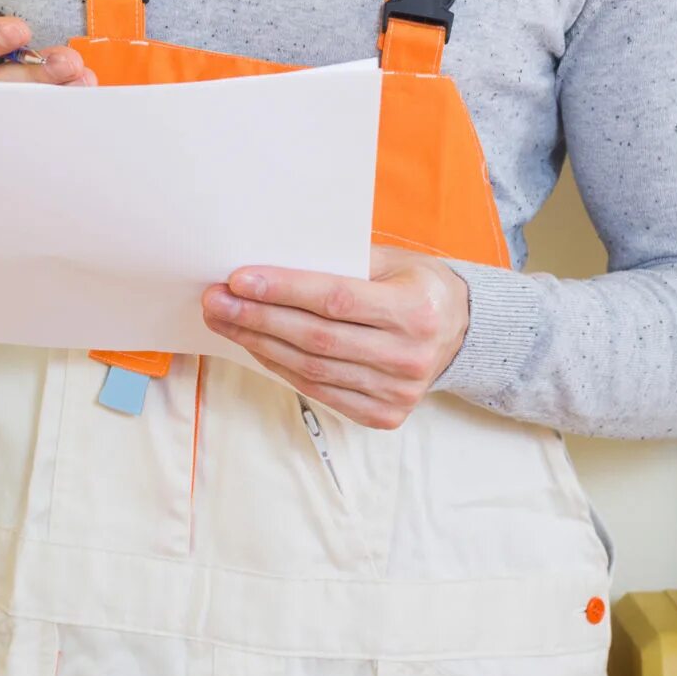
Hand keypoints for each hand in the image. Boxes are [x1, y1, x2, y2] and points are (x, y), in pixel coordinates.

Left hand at [199, 247, 470, 430]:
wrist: (461, 331)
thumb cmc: (414, 285)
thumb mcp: (389, 261)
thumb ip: (338, 263)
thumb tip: (268, 264)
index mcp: (415, 309)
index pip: (336, 299)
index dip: (283, 290)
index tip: (238, 279)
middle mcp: (409, 355)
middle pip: (316, 338)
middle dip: (257, 318)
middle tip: (215, 300)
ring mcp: (398, 392)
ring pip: (311, 369)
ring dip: (259, 344)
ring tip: (224, 321)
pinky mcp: (385, 415)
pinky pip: (319, 392)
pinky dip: (281, 368)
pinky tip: (255, 347)